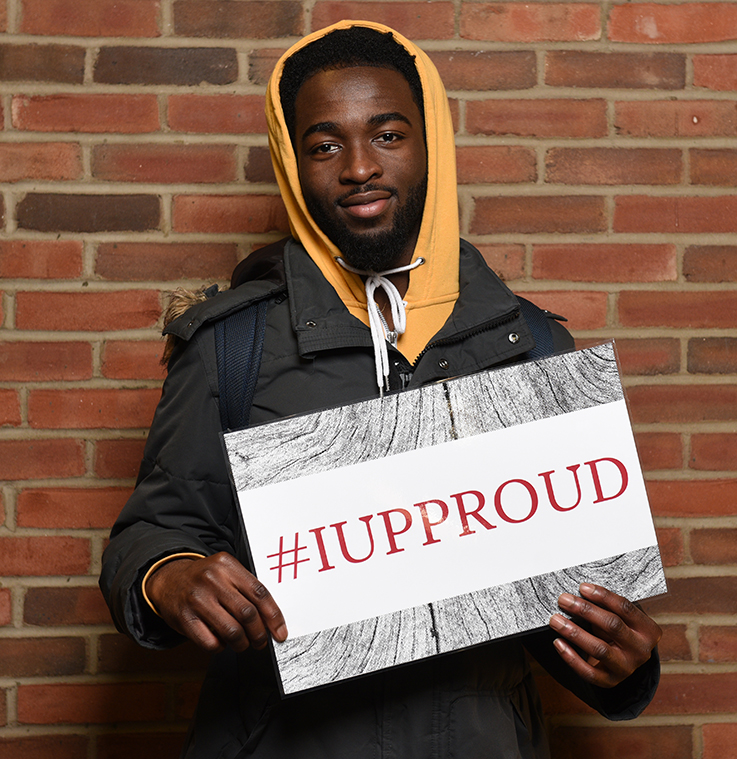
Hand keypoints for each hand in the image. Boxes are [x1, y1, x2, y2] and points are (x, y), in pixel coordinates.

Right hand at [146, 552, 286, 652]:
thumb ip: (245, 588)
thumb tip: (270, 618)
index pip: (259, 592)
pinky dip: (221, 648)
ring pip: (232, 631)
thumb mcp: (225, 571)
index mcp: (227, 565)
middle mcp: (212, 580)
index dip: (273, 616)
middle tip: (261, 641)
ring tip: (242, 644)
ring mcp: (197, 599)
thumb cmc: (204, 578)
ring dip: (242, 644)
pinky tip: (221, 642)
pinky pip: (210, 642)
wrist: (168, 579)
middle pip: (248, 613)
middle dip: (259, 634)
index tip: (280, 631)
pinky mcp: (184, 618)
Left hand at [549, 583, 660, 687]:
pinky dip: (571, 657)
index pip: (625, 608)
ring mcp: (626, 668)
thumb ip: (606, 608)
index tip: (582, 587)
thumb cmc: (620, 631)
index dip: (603, 596)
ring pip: (600, 649)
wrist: (627, 661)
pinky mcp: (610, 681)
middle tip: (564, 600)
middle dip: (586, 610)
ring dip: (575, 633)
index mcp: (648, 630)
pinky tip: (558, 642)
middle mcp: (640, 651)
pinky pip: (589, 672)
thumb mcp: (622, 619)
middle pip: (612, 626)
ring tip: (555, 620)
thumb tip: (578, 595)